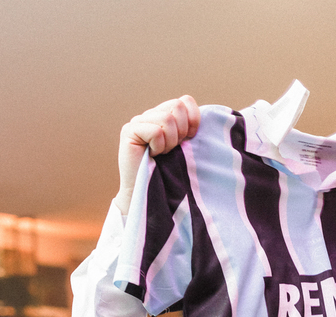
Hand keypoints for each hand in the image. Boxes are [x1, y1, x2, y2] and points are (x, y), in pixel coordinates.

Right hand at [116, 96, 201, 214]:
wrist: (150, 196)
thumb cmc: (171, 175)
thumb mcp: (186, 148)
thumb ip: (190, 129)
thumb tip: (206, 116)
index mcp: (164, 116)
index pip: (184, 101)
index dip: (193, 119)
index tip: (190, 139)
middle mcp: (149, 115)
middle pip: (177, 106)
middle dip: (181, 132)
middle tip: (173, 149)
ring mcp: (137, 121)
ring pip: (167, 119)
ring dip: (170, 142)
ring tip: (162, 154)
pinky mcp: (129, 131)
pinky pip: (155, 131)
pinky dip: (159, 146)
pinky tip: (152, 155)